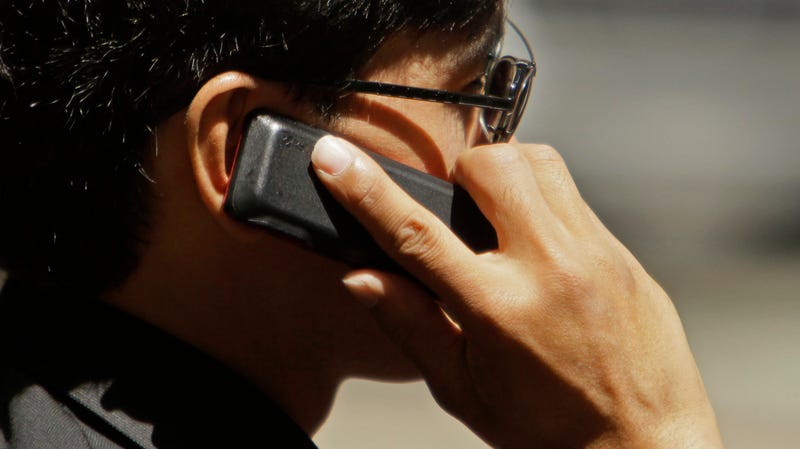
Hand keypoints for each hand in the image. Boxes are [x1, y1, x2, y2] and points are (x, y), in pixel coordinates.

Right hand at [311, 136, 723, 448]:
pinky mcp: (623, 253)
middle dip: (458, 169)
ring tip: (495, 215)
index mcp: (498, 310)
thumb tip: (360, 278)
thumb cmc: (548, 428)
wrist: (643, 444)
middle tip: (454, 205)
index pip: (416, 232)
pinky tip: (536, 242)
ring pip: (538, 161)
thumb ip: (410, 326)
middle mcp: (551, 268)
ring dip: (504, 173)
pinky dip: (543, 199)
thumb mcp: (463, 389)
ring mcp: (595, 253)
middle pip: (490, 165)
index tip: (332, 157)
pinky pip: (573, 195)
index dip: (365, 189)